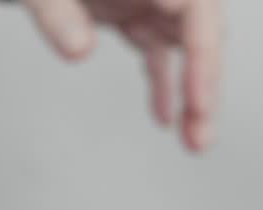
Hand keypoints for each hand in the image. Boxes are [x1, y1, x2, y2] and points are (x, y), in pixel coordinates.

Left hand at [21, 0, 223, 152]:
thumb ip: (58, 14)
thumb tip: (78, 53)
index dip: (190, 15)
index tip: (187, 45)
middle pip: (199, 26)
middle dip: (204, 74)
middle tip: (201, 117)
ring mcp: (150, 0)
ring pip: (187, 48)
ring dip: (194, 94)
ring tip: (196, 142)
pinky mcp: (137, 19)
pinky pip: (158, 56)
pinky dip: (163, 88)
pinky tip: (164, 121)